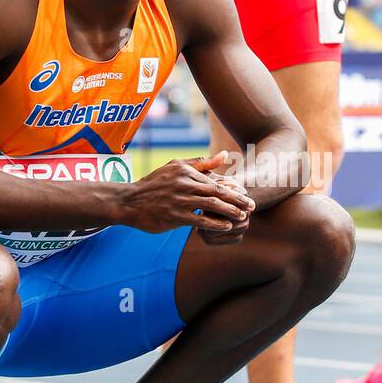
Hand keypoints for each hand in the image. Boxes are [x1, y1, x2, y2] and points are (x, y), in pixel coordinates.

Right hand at [117, 151, 254, 236]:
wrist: (129, 201)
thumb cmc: (154, 184)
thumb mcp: (176, 167)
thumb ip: (201, 162)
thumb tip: (226, 155)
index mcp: (186, 172)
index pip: (215, 181)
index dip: (233, 189)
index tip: (246, 195)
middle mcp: (184, 185)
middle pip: (217, 192)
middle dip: (237, 200)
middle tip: (253, 206)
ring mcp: (179, 200)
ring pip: (211, 205)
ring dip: (230, 211)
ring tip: (243, 217)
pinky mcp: (174, 216)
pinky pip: (198, 220)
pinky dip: (214, 223)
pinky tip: (226, 227)